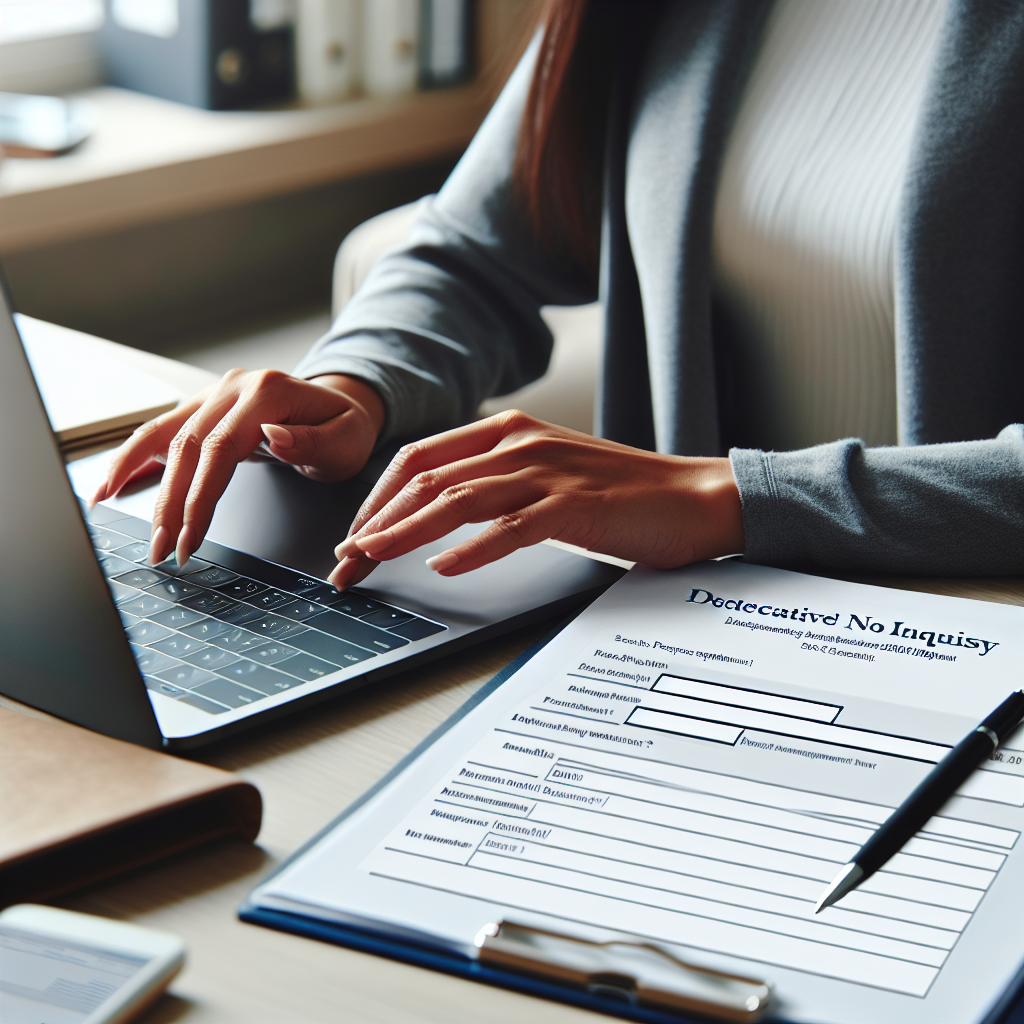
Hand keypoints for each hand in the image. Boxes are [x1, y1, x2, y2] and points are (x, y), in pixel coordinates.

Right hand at [92, 370, 384, 566]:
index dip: (200, 497)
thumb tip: (272, 436)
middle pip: (186, 445)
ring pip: (164, 434)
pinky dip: (134, 454)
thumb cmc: (347, 429)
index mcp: (267, 393)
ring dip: (134, 474)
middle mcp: (234, 388)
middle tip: (160, 548)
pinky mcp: (204, 406)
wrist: (344, 405)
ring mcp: (215, 394)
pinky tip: (110, 479)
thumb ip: (310, 441)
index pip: (220, 448)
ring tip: (106, 506)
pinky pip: (163, 430)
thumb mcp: (345, 439)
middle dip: (168, 502)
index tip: (190, 538)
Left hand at [328, 411, 743, 589]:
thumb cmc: (620, 494)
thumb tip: (437, 515)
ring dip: (406, 531)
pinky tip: (445, 566)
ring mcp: (548, 471)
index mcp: (508, 432)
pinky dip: (473, 548)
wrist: (694, 497)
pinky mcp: (575, 504)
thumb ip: (496, 483)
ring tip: (373, 558)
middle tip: (346, 561)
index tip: (354, 535)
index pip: (421, 458)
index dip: (377, 497)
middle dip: (376, 520)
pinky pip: (512, 527)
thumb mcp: (546, 476)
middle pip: (426, 478)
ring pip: (457, 498)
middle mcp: (520, 443)